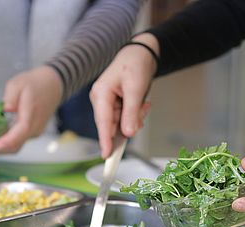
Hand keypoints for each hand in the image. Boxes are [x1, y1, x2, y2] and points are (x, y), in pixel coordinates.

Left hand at [0, 65, 62, 152]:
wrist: (53, 86)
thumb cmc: (35, 84)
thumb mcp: (18, 84)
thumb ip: (10, 97)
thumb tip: (5, 110)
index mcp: (31, 114)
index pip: (22, 131)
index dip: (9, 140)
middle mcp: (35, 128)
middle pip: (17, 145)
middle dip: (0, 148)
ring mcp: (35, 132)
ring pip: (17, 146)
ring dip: (2, 146)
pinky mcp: (33, 133)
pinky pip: (19, 141)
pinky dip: (8, 141)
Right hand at [90, 33, 158, 158]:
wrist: (140, 54)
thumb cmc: (135, 65)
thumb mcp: (136, 89)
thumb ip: (131, 112)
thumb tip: (128, 134)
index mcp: (100, 93)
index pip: (103, 121)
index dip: (105, 140)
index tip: (106, 155)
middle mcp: (100, 100)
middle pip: (112, 125)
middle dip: (129, 123)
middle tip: (143, 109)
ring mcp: (106, 103)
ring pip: (121, 123)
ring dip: (135, 118)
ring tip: (144, 104)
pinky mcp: (114, 106)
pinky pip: (124, 119)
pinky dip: (135, 115)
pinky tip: (142, 105)